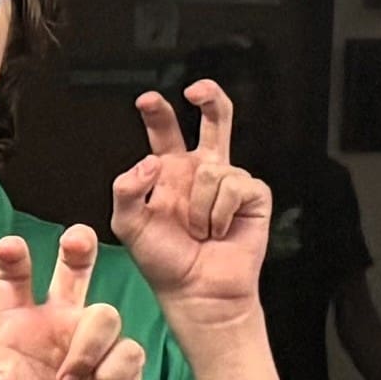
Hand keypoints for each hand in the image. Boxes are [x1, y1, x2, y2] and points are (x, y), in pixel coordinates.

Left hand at [0, 228, 146, 379]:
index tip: (9, 246)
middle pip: (72, 272)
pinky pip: (128, 349)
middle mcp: (55, 328)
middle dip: (77, 250)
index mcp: (15, 329)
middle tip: (76, 238)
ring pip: (103, 313)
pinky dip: (114, 366)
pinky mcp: (122, 369)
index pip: (13, 282)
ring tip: (70, 379)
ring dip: (88, 343)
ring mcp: (90, 346)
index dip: (12, 260)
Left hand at [110, 79, 272, 322]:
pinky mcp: (253, 195)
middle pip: (215, 120)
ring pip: (212, 169)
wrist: (197, 290)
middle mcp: (203, 171)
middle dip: (210, 97)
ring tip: (199, 231)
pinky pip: (235, 186)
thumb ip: (127, 189)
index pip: (165, 133)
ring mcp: (230, 181)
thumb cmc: (164, 260)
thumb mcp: (129, 224)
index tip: (146, 100)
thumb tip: (151, 160)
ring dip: (199, 207)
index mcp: (170, 173)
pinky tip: (219, 231)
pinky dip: (221, 213)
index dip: (158, 113)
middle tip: (196, 90)